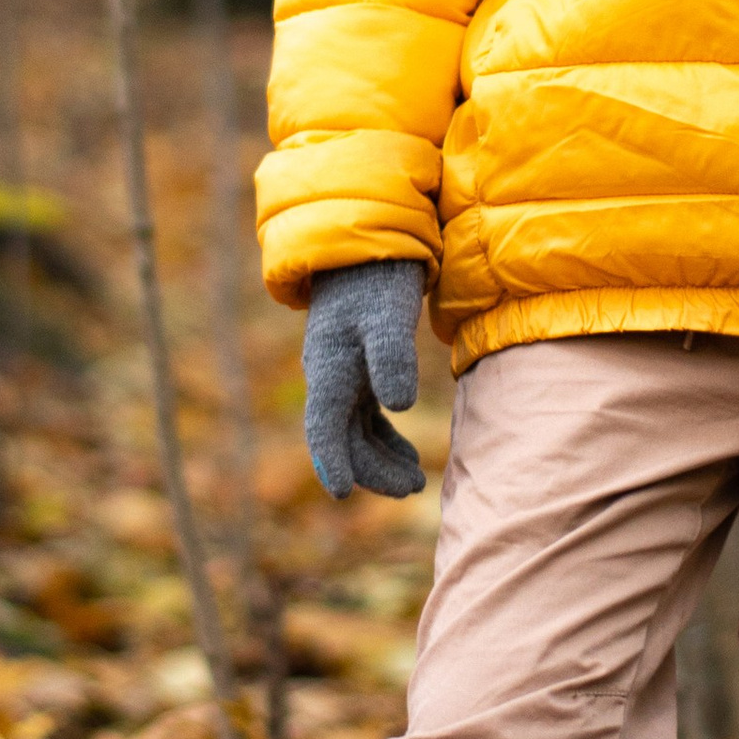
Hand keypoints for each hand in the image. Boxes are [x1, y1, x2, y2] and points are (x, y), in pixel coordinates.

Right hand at [302, 258, 427, 498]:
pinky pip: (363, 417)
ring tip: (414, 481)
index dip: (332, 461)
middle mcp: (328, 377)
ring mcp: (341, 374)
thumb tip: (399, 408)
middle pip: (342, 438)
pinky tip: (406, 452)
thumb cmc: (378, 279)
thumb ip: (392, 359)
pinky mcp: (357, 368)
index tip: (340, 494)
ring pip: (353, 432)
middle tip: (413, 488)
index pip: (324, 427)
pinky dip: (383, 439)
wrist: (369, 245)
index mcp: (329, 369)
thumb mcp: (387, 315)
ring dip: (380, 459)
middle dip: (373, 469)